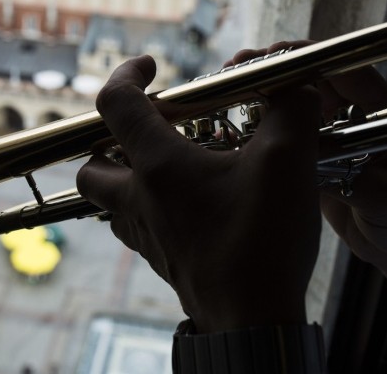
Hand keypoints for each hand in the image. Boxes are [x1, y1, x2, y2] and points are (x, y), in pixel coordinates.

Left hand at [76, 55, 321, 332]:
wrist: (254, 321)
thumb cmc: (262, 243)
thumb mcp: (288, 161)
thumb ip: (291, 110)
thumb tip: (296, 85)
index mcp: (158, 166)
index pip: (114, 102)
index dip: (126, 72)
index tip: (150, 65)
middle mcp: (139, 199)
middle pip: (90, 162)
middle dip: (110, 137)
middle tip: (150, 128)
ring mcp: (146, 234)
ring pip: (109, 198)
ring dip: (126, 174)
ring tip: (169, 163)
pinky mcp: (163, 259)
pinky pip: (135, 226)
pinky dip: (148, 207)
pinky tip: (187, 205)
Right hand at [227, 42, 386, 270]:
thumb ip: (354, 179)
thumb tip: (313, 168)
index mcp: (382, 110)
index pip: (345, 66)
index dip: (307, 54)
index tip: (271, 53)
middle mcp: (355, 112)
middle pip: (310, 73)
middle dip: (272, 66)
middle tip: (236, 67)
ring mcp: (332, 129)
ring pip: (293, 97)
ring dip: (261, 89)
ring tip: (225, 87)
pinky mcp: (314, 150)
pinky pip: (284, 127)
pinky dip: (259, 120)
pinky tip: (232, 122)